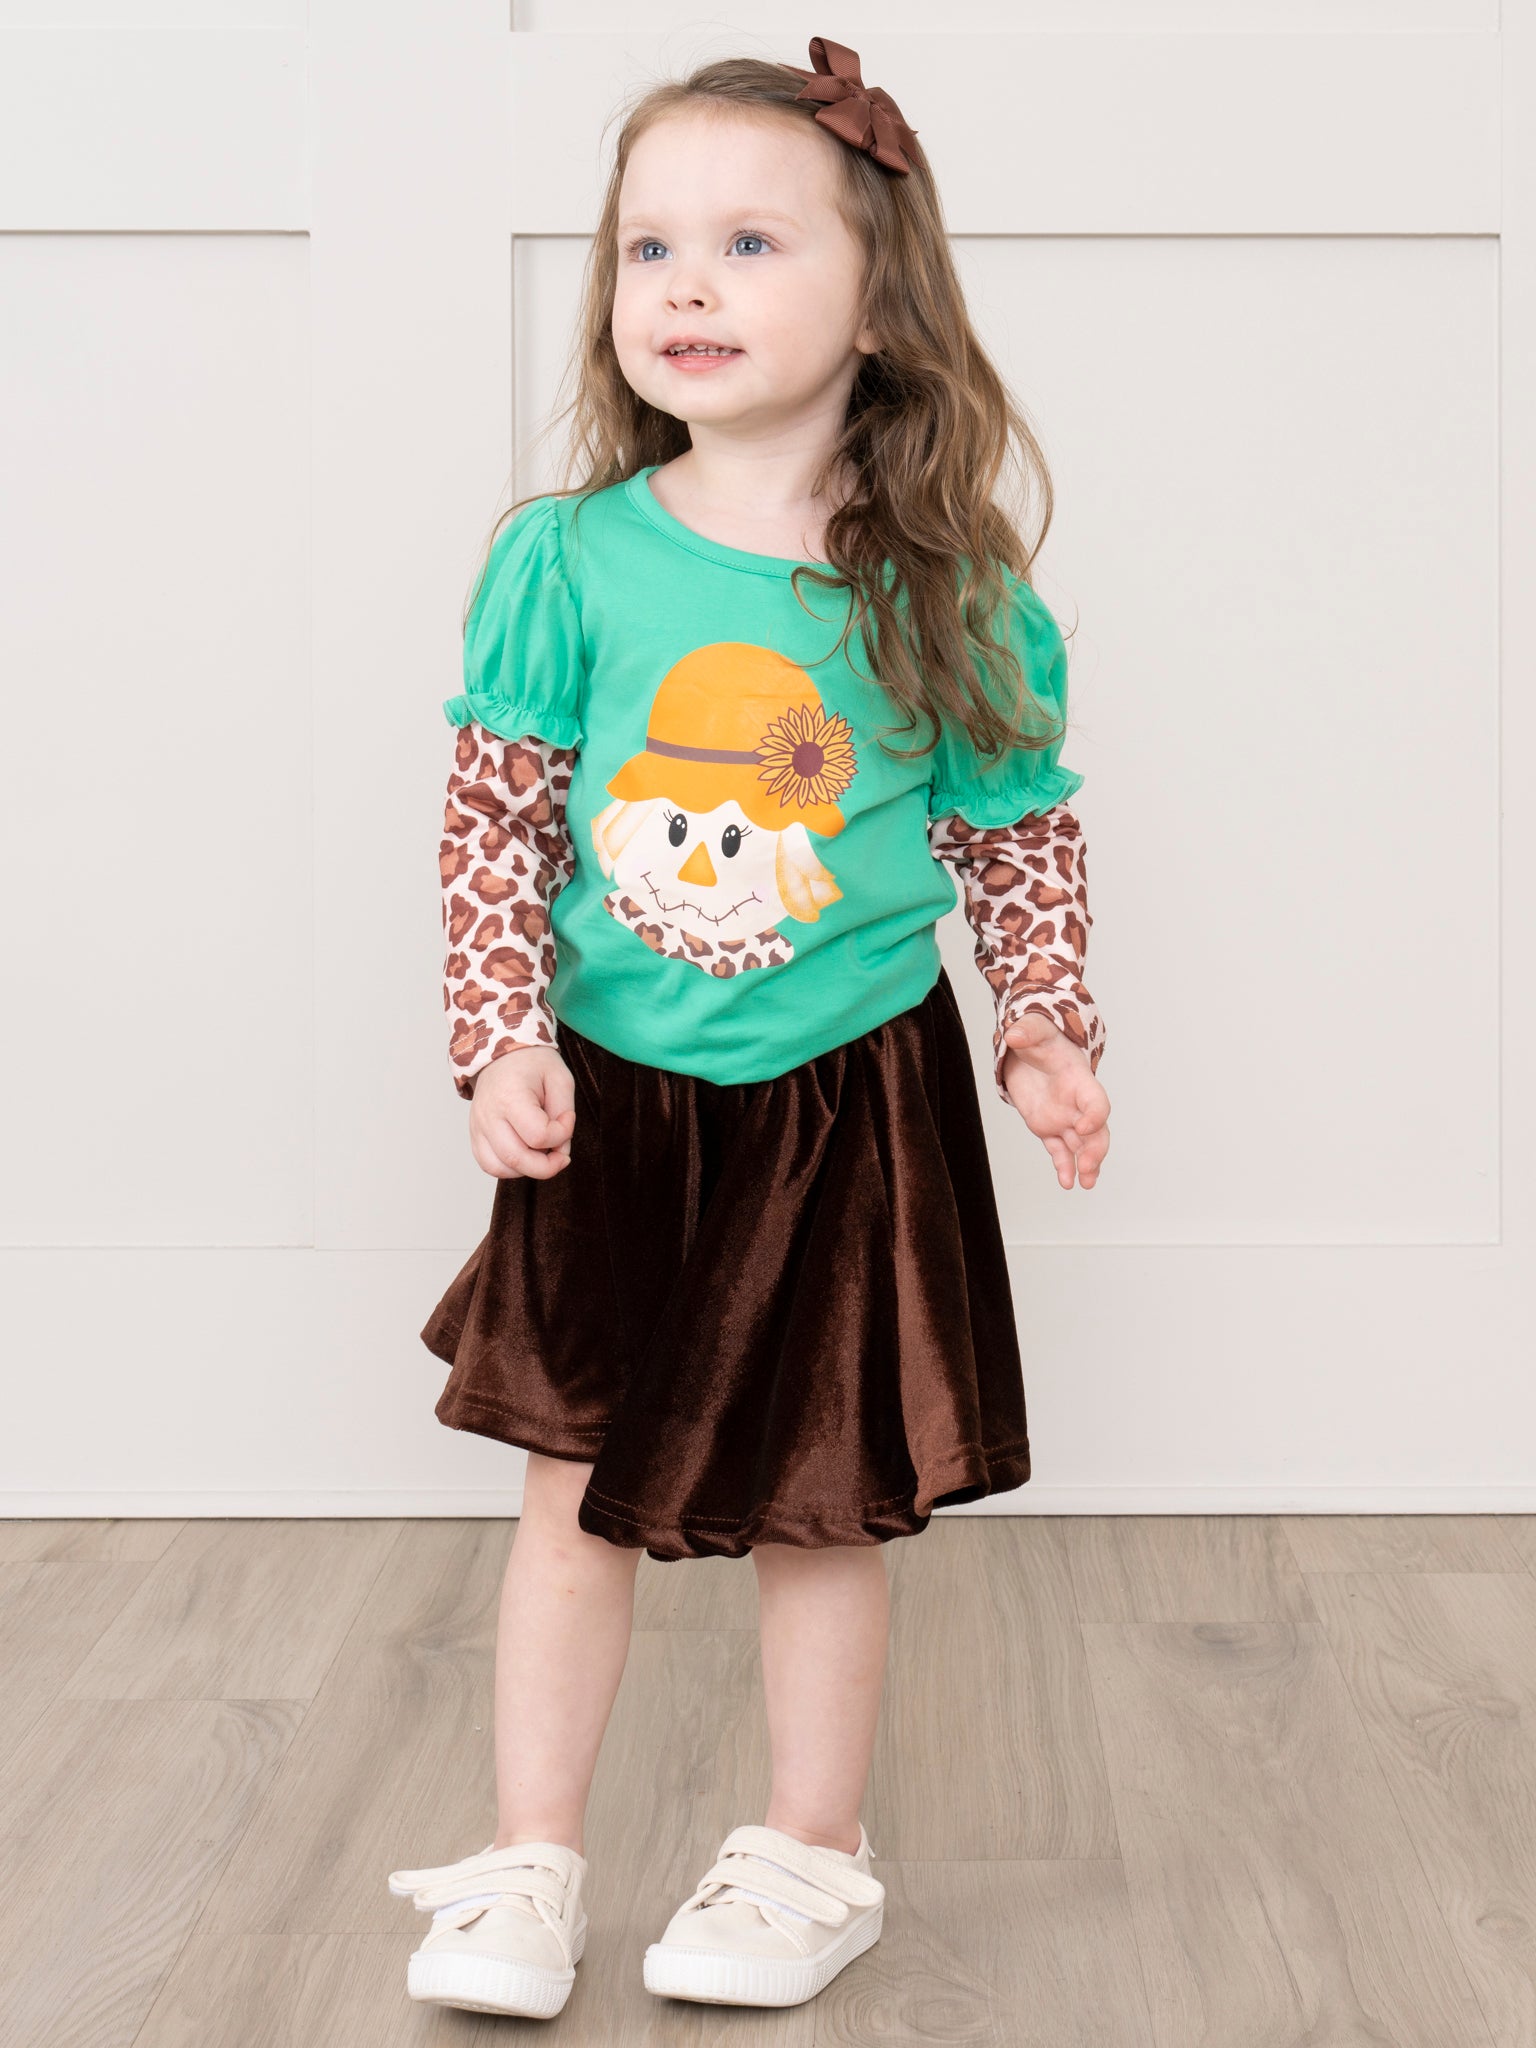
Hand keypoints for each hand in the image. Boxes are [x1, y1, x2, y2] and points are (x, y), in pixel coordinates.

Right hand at [467, 1044, 575, 1179]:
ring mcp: (478, 1127)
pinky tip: (525, 1154)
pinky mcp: (475, 1135)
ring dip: (527, 1169)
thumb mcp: (560, 1079)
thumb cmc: (533, 1064)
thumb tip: (560, 1147)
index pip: (538, 1136)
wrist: (503, 1054)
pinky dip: (510, 1168)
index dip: (561, 1135)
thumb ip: (565, 1113)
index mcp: (510, 1097)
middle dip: (547, 1166)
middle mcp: (489, 1115)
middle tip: (561, 1155)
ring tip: (541, 1152)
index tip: (567, 1120)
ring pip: (500, 1168)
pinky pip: (489, 1165)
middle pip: (517, 1159)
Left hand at [1000, 1013, 1110, 1189]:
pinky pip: (1059, 1151)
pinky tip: (1066, 1183)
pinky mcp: (1048, 1128)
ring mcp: (1064, 1118)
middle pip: (1096, 1131)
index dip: (1095, 1115)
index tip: (1083, 1128)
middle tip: (1089, 1167)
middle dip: (1096, 1150)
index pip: (1096, 1100)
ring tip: (1085, 1183)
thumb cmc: (1037, 1037)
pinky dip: (1064, 1167)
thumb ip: (1027, 1030)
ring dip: (1086, 1164)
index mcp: (1079, 1079)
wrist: (1027, 1050)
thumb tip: (1014, 1033)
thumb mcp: (1032, 1028)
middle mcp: (1076, 1103)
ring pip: (1082, 1146)